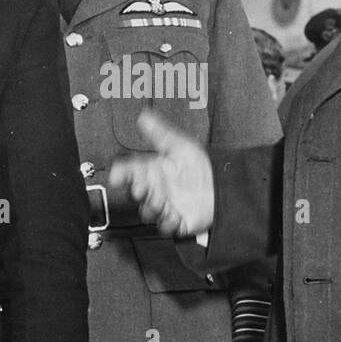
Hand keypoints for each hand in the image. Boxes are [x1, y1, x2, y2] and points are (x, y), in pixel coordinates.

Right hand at [108, 109, 214, 236]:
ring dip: (152, 207)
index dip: (121, 174)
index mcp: (153, 170)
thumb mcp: (180, 145)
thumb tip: (144, 115)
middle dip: (137, 191)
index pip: (129, 171)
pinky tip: (175, 215)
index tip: (117, 176)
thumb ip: (160, 132)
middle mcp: (156, 189)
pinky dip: (168, 222)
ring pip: (148, 211)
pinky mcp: (176, 220)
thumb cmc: (202, 166)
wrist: (224, 186)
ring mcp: (165, 205)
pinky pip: (166, 226)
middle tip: (142, 188)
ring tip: (162, 201)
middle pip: (136, 193)